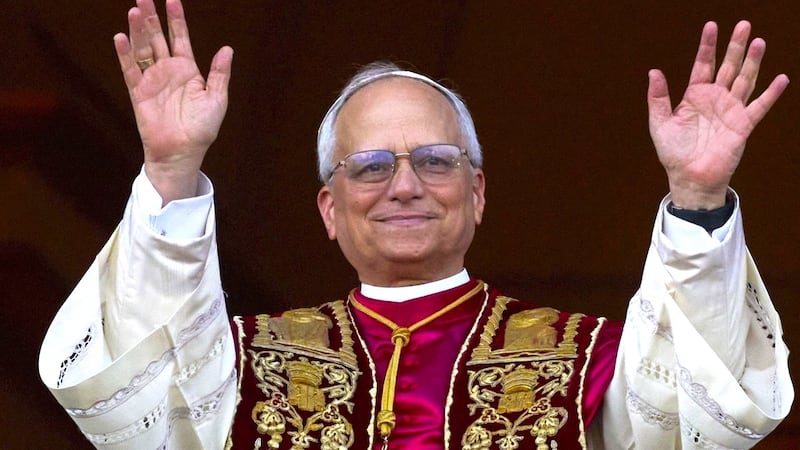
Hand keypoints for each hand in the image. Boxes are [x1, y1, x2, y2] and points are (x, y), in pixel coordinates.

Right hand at [114, 0, 232, 203]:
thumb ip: (219, 74)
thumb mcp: (217, 100)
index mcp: (188, 71)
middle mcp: (168, 71)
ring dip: (138, 30)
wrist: (183, 152)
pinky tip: (121, 37)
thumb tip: (227, 48)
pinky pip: (130, 70)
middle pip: (157, 37)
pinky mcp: (138, 92)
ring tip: (135, 10)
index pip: (180, 38)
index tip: (172, 0)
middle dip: (152, 17)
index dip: (176, 19)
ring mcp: (152, 80)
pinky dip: (125, 54)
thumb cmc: (202, 129)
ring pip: (142, 49)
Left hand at [647, 21, 787, 208]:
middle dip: (735, 46)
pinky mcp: (743, 125)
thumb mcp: (660, 123)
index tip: (711, 26)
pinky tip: (781, 79)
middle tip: (743, 24)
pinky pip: (759, 107)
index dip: (707, 46)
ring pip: (745, 80)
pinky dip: (771, 94)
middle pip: (728, 66)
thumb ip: (658, 98)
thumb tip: (654, 71)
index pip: (703, 65)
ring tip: (759, 42)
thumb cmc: (673, 153)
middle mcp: (715, 99)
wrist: (689, 177)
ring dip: (753, 62)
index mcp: (695, 96)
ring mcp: (731, 110)